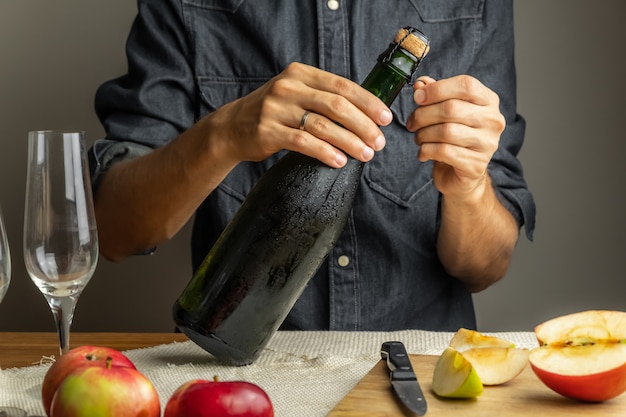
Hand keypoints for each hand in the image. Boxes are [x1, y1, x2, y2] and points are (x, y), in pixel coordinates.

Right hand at [210, 62, 392, 167]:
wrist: (232, 127)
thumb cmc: (273, 113)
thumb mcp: (295, 93)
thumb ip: (322, 96)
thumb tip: (365, 113)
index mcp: (301, 73)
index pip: (342, 85)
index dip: (368, 102)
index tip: (386, 118)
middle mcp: (288, 87)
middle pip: (336, 105)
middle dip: (363, 125)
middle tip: (379, 141)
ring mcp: (276, 109)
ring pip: (323, 125)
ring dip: (349, 142)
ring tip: (366, 154)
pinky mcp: (268, 131)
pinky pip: (303, 142)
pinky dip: (325, 152)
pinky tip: (339, 161)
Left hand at [406, 75, 504, 199]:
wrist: (462, 175)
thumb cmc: (454, 138)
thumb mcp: (445, 112)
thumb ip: (435, 95)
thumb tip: (421, 84)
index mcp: (488, 101)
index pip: (466, 85)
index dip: (437, 89)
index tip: (418, 97)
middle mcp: (493, 121)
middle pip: (451, 109)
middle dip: (423, 115)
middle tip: (412, 123)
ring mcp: (487, 144)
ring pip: (446, 131)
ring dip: (423, 134)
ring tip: (418, 138)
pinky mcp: (476, 165)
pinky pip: (444, 151)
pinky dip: (426, 150)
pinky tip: (423, 153)